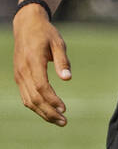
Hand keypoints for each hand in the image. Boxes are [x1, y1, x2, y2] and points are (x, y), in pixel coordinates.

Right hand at [12, 7, 72, 125]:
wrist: (26, 26)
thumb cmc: (46, 33)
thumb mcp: (58, 43)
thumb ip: (62, 61)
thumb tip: (68, 78)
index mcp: (33, 62)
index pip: (42, 87)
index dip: (52, 100)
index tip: (64, 109)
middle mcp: (23, 72)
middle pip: (34, 98)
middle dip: (49, 112)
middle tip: (64, 122)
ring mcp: (19, 75)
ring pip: (28, 100)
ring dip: (42, 112)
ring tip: (58, 120)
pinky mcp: (19, 77)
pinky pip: (26, 96)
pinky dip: (36, 106)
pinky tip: (48, 111)